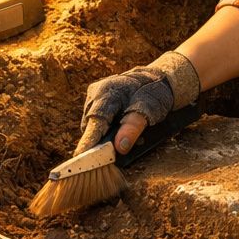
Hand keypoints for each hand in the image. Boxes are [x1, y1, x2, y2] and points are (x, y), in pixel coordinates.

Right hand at [75, 51, 199, 155]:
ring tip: (128, 137)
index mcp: (106, 92)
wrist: (156, 79)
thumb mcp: (148, 109)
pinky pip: (98, 122)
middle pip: (91, 126)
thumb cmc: (154, 93)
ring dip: (107, 136)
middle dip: (104, 141)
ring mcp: (94, 97)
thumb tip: (119, 147)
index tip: (82, 159)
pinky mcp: (97, 103)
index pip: (94, 122)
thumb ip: (133, 127)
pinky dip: (109, 130)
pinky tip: (123, 131)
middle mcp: (96, 93)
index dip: (88, 142)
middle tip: (122, 149)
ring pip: (93, 126)